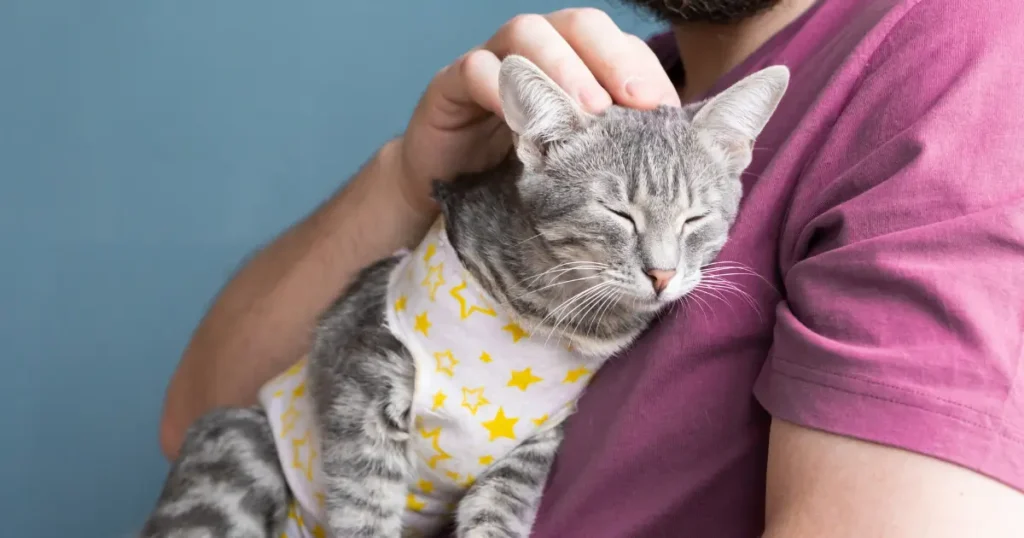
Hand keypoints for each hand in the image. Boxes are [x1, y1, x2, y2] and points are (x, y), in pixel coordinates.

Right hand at [393, 8, 681, 213]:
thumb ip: (641, 157)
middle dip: (614, 60)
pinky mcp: (450, 85)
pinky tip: (522, 118)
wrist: (456, 199)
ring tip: (588, 111)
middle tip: (640, 104)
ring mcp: (495, 64)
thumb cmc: (528, 182)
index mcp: (580, 68)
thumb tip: (720, 157)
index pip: (621, 48)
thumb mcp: (590, 173)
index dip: (648, 72)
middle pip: (581, 26)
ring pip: (529, 33)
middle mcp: (541, 56)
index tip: (672, 115)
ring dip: (563, 68)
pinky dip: (499, 85)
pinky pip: (474, 68)